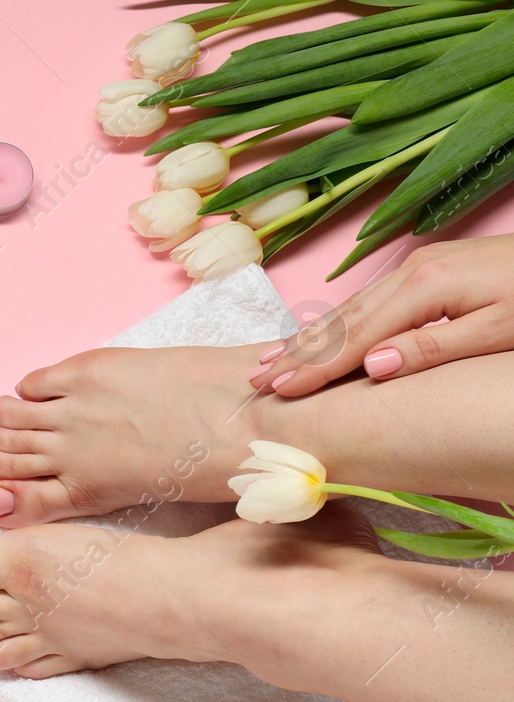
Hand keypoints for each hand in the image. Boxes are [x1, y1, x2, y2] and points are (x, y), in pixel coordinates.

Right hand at [251, 234, 513, 396]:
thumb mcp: (501, 331)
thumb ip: (433, 349)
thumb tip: (371, 367)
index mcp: (427, 286)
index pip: (357, 337)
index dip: (315, 367)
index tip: (279, 391)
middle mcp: (414, 270)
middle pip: (343, 321)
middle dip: (297, 352)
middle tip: (256, 381)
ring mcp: (420, 266)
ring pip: (351, 310)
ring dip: (308, 338)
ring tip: (270, 360)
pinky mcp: (430, 269)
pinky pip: (369, 302)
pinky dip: (336, 324)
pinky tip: (319, 335)